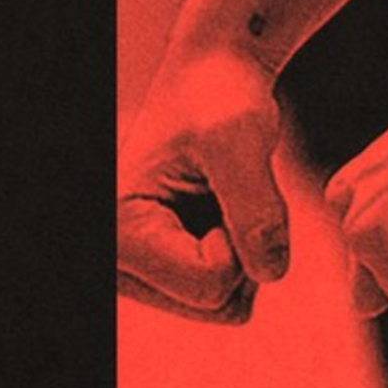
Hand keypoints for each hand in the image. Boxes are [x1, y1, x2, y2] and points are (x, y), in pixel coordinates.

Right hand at [115, 42, 289, 321]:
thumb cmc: (217, 96)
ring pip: (227, 306)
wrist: (210, 81)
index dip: (240, 240)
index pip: (210, 286)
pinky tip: (219, 213)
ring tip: (221, 200)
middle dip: (243, 252)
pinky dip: (242, 257)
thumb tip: (270, 271)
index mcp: (117, 231)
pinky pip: (230, 298)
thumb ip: (256, 206)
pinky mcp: (163, 277)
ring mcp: (140, 275)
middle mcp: (118, 263)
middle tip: (225, 192)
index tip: (222, 187)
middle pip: (217, 305)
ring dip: (245, 254)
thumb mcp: (239, 137)